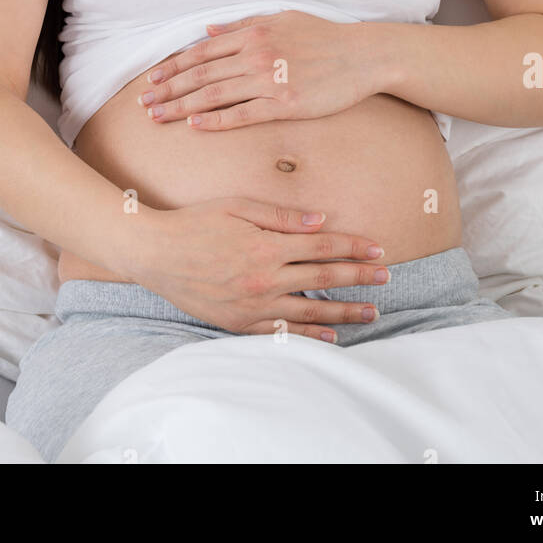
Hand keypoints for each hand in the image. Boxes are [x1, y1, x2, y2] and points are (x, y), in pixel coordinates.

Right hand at [134, 196, 388, 338]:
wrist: (156, 253)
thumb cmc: (196, 222)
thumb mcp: (238, 206)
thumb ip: (281, 216)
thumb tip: (321, 221)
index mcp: (267, 245)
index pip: (322, 246)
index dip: (353, 247)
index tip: (378, 249)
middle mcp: (265, 277)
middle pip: (323, 277)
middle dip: (359, 277)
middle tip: (386, 278)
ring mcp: (253, 304)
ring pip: (310, 310)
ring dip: (344, 311)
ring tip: (371, 312)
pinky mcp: (240, 323)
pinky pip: (282, 333)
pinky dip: (309, 335)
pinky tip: (330, 336)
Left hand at [139, 11, 376, 129]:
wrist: (363, 55)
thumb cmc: (324, 37)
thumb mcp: (282, 19)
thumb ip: (243, 25)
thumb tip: (208, 29)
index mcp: (253, 33)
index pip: (202, 51)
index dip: (173, 67)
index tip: (152, 80)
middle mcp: (256, 54)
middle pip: (201, 74)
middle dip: (168, 89)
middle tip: (143, 103)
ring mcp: (270, 80)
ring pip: (214, 95)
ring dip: (182, 107)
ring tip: (158, 117)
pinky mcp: (285, 103)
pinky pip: (243, 114)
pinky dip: (216, 120)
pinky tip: (195, 126)